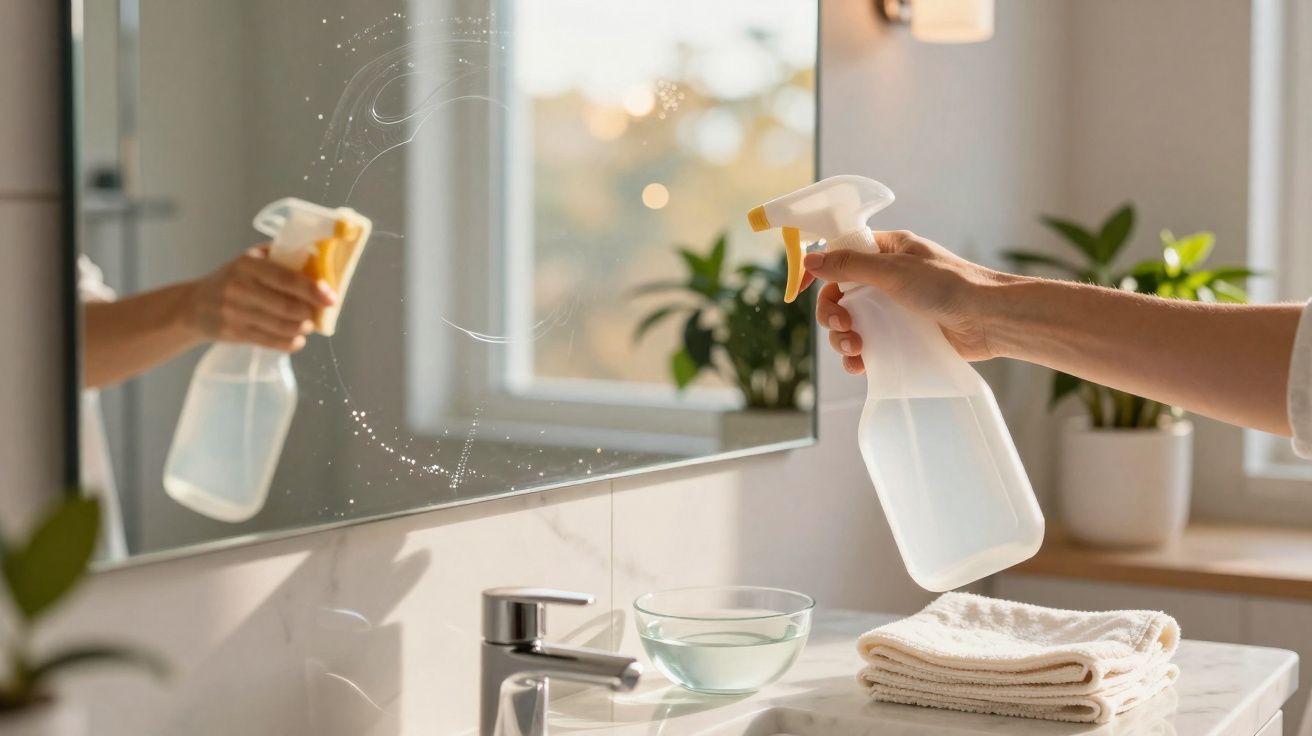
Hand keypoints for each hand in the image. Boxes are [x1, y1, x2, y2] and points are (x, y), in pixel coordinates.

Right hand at [185, 245, 336, 351]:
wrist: (194, 305)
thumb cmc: (232, 279)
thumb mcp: (249, 260)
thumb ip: (279, 256)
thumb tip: (316, 258)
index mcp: (247, 265)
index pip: (286, 278)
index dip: (312, 289)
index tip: (331, 298)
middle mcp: (240, 288)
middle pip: (287, 307)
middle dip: (309, 312)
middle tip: (318, 313)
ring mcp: (236, 313)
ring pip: (282, 326)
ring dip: (302, 328)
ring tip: (307, 324)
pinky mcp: (235, 333)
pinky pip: (271, 342)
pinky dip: (290, 343)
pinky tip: (298, 339)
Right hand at [801, 230, 1013, 372]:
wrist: (990, 319)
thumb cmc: (949, 286)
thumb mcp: (894, 271)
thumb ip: (850, 266)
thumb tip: (809, 259)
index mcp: (887, 252)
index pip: (841, 256)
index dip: (818, 271)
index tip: (799, 289)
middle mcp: (888, 278)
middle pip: (840, 295)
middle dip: (832, 314)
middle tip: (842, 325)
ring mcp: (895, 309)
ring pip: (851, 323)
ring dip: (842, 337)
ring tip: (855, 349)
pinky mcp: (903, 336)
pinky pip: (869, 346)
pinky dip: (859, 356)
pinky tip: (859, 364)